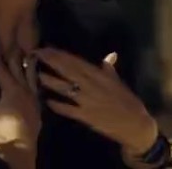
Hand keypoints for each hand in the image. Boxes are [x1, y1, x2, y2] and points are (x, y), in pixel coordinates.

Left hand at [34, 48, 158, 154]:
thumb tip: (110, 55)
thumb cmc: (128, 101)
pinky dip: (57, 105)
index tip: (48, 48)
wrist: (135, 123)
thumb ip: (110, 69)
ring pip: (65, 89)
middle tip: (36, 55)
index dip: (61, 55)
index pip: (77, 62)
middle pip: (68, 71)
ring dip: (51, 82)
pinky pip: (68, 110)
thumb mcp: (119, 82)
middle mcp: (92, 86)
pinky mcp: (85, 116)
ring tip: (37, 75)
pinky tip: (47, 101)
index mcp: (100, 75)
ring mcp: (87, 101)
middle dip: (52, 62)